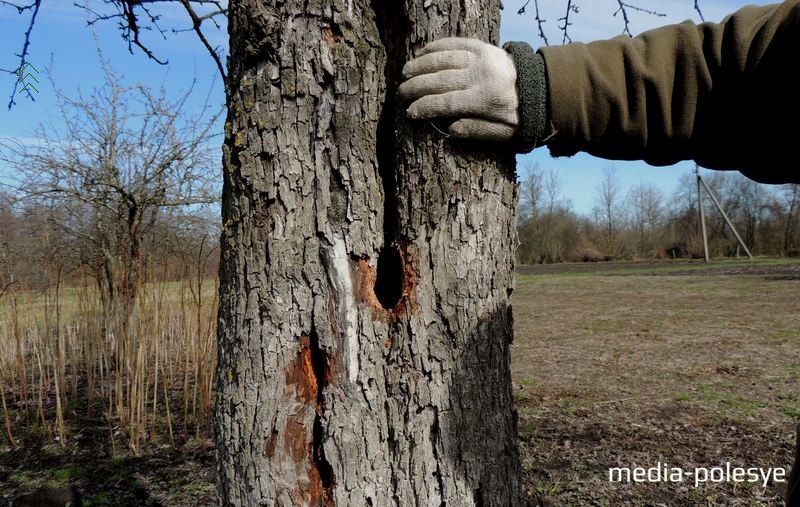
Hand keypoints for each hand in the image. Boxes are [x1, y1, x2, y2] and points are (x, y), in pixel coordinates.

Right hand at [399, 38, 519, 141]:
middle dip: (417, 86)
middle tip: (401, 93)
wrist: (541, 88)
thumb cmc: (518, 116)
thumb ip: (477, 131)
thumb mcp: (503, 133)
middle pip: (440, 79)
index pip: (447, 103)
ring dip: (421, 65)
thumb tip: (450, 130)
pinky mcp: (482, 46)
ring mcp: (481, 57)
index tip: (410, 112)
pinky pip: (455, 43)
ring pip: (444, 58)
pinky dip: (436, 47)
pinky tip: (422, 54)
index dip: (425, 107)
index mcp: (485, 100)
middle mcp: (480, 75)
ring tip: (405, 73)